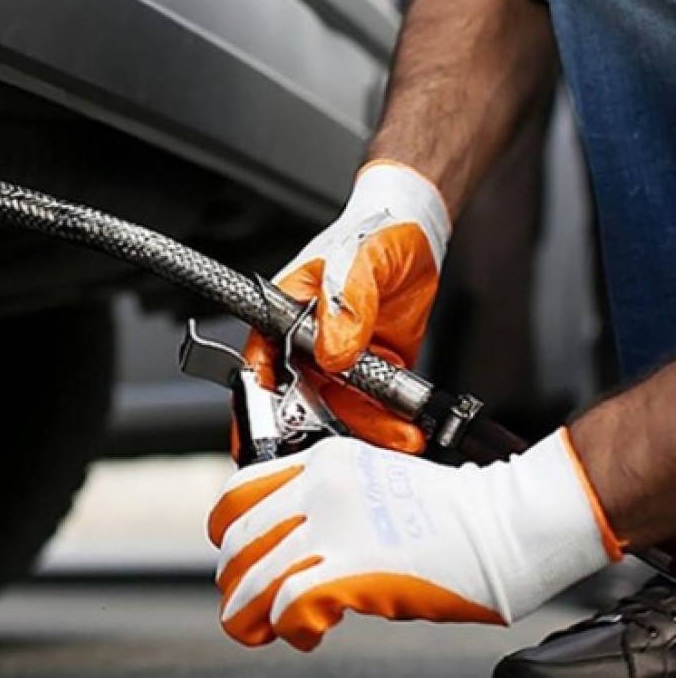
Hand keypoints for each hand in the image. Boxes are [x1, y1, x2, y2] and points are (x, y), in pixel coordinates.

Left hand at [207, 431, 622, 651]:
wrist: (507, 523)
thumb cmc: (456, 511)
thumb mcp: (373, 481)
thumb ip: (327, 502)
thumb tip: (289, 544)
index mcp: (323, 461)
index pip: (239, 491)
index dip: (227, 532)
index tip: (234, 554)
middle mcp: (321, 488)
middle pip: (239, 539)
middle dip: (232, 579)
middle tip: (242, 602)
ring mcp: (336, 527)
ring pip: (255, 575)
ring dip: (247, 612)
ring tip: (256, 630)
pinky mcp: (355, 569)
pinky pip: (292, 604)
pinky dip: (290, 627)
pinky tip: (308, 634)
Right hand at [242, 160, 450, 452]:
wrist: (418, 231)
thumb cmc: (372, 231)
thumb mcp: (358, 260)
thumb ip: (346, 306)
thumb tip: (332, 352)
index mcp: (283, 314)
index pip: (259, 363)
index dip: (260, 399)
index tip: (272, 424)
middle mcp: (307, 344)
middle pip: (299, 398)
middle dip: (318, 428)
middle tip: (338, 446)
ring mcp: (341, 361)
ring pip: (340, 409)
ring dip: (364, 429)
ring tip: (394, 436)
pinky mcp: (375, 370)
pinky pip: (375, 406)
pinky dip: (388, 422)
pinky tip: (404, 430)